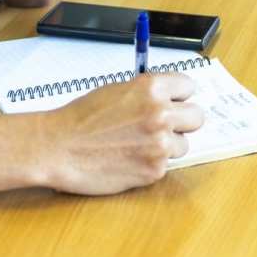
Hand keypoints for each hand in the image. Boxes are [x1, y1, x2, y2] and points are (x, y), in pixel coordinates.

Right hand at [37, 74, 203, 194]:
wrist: (59, 147)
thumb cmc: (82, 118)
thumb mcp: (117, 91)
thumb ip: (147, 93)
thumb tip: (169, 98)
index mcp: (151, 87)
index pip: (188, 86)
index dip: (179, 95)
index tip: (175, 100)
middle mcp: (161, 114)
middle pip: (197, 116)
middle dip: (183, 121)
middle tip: (165, 125)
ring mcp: (160, 144)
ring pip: (183, 144)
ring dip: (167, 145)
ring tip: (138, 144)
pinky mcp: (154, 171)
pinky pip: (165, 165)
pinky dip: (150, 163)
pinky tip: (128, 158)